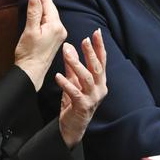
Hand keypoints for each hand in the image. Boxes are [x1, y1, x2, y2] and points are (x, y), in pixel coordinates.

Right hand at [15, 0, 67, 90]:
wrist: (31, 72)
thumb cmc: (29, 54)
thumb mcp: (30, 31)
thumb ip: (34, 12)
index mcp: (55, 26)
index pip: (48, 4)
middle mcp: (60, 29)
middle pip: (51, 8)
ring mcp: (58, 35)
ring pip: (51, 14)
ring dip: (44, 4)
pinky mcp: (54, 39)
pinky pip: (50, 21)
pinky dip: (45, 13)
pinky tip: (41, 9)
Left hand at [56, 29, 107, 147]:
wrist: (72, 127)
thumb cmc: (74, 102)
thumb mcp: (74, 80)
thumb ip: (72, 65)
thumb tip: (68, 46)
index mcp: (100, 81)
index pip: (101, 60)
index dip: (99, 46)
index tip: (96, 32)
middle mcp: (100, 88)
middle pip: (96, 67)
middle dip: (91, 53)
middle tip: (85, 40)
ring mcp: (93, 98)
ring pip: (87, 78)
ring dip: (77, 65)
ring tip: (67, 54)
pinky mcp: (83, 106)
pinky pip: (75, 92)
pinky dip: (66, 83)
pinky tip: (58, 76)